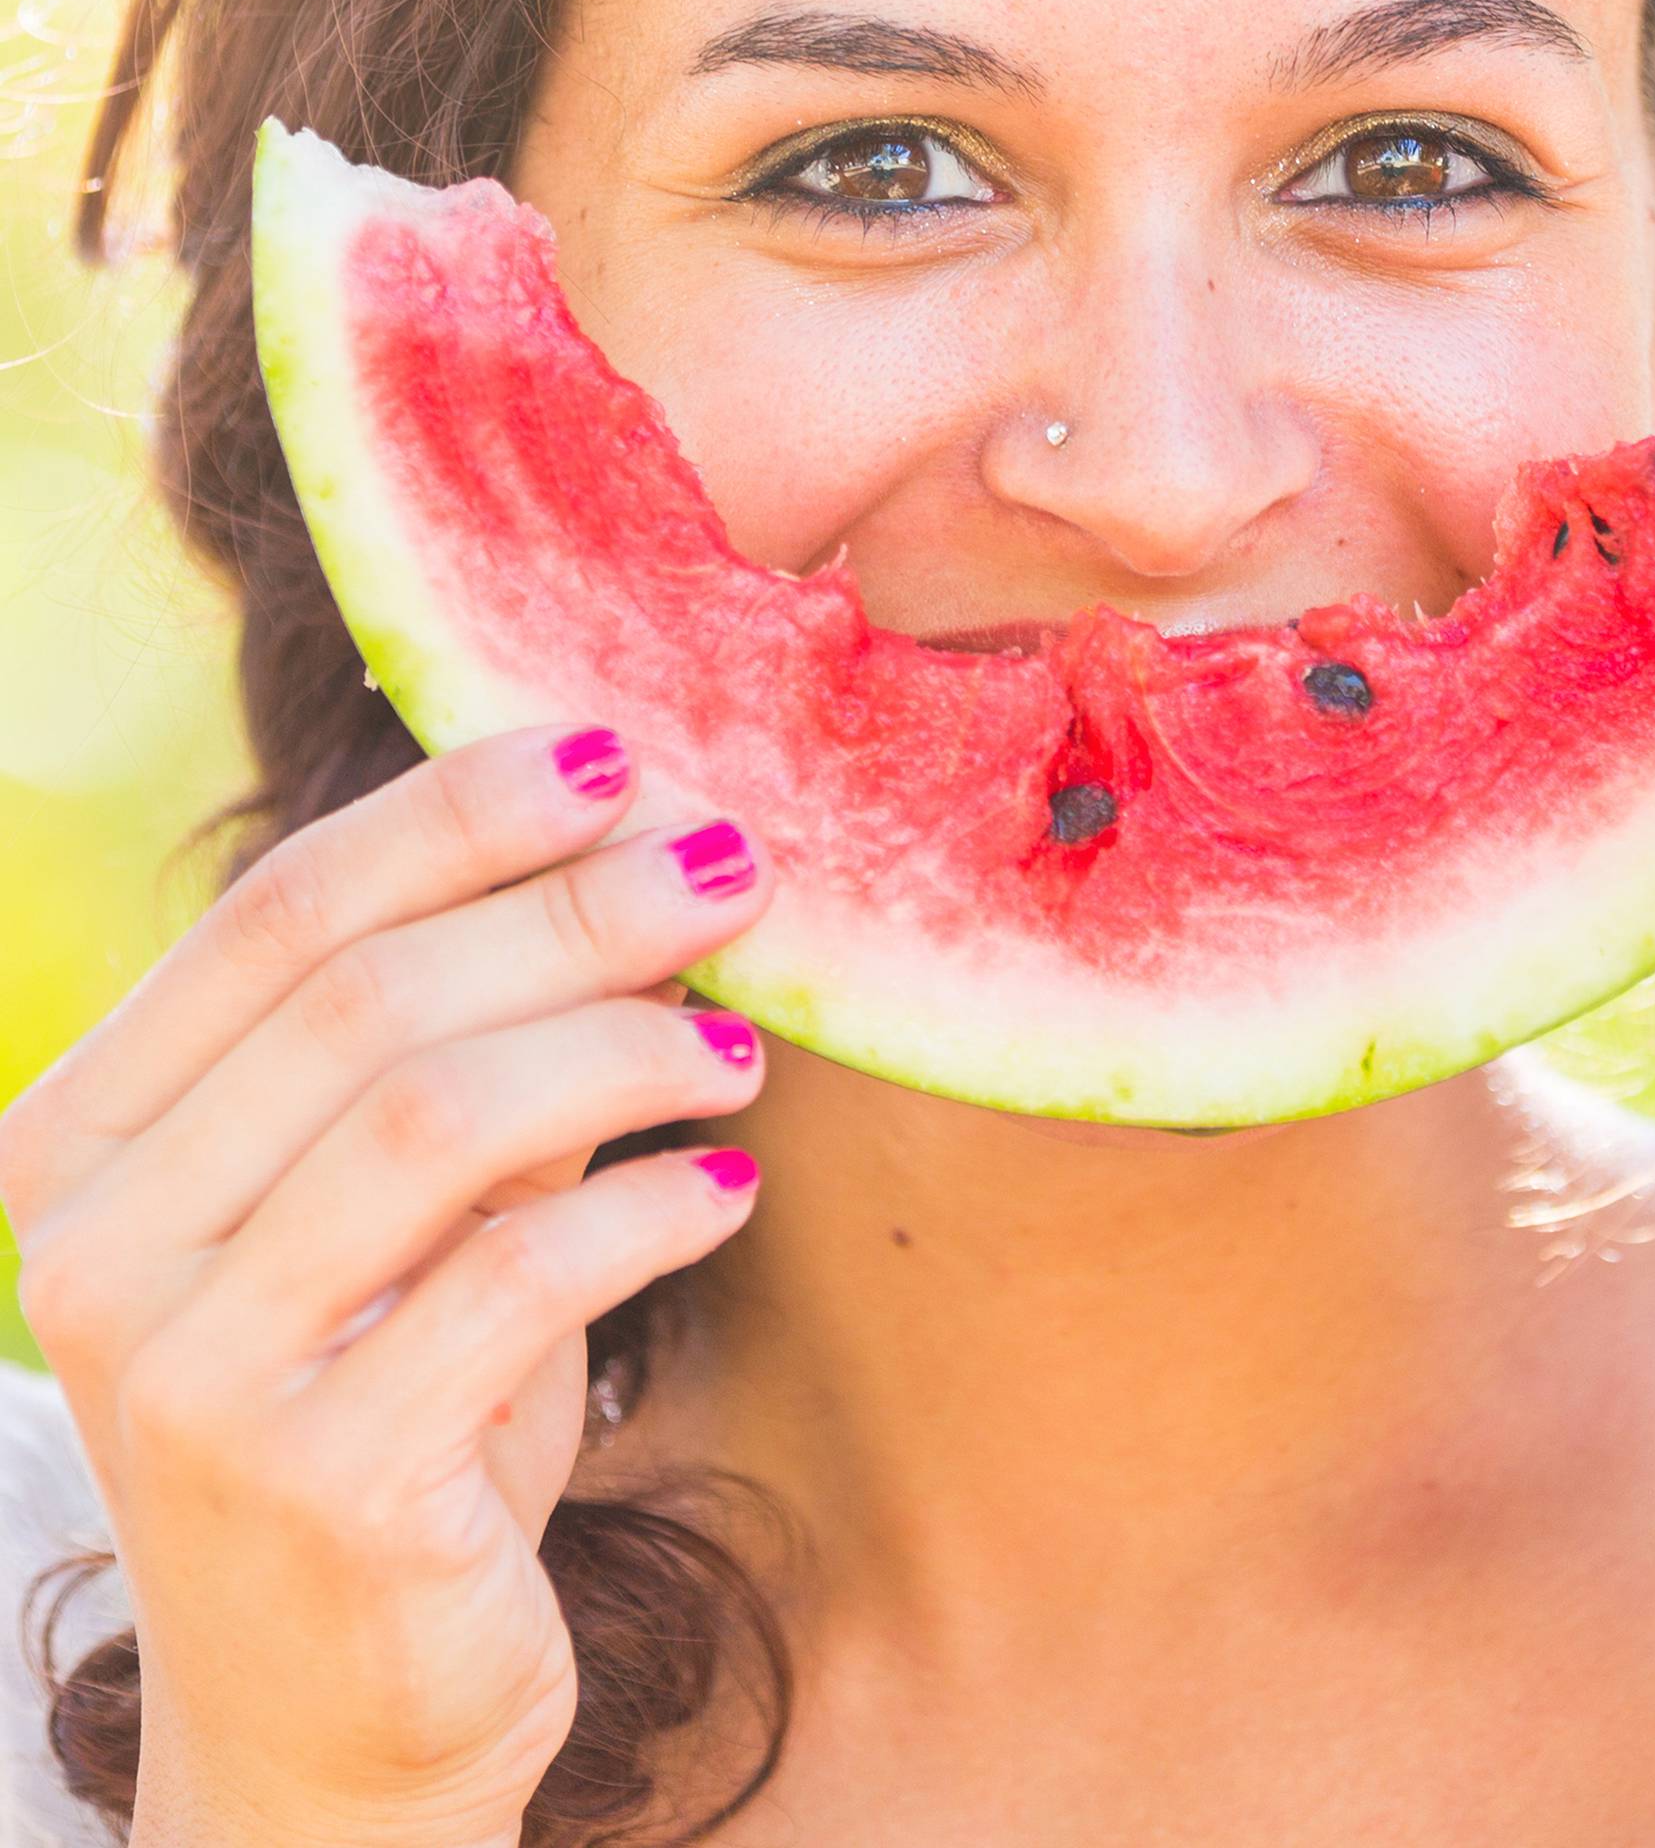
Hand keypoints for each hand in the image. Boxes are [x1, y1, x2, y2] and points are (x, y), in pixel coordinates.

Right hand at [0, 726, 772, 1847]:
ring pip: (443, 1113)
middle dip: (577, 907)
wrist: (335, 1735)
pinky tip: (728, 1187)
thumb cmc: (384, 1426)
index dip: (459, 810)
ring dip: (626, 1048)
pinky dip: (651, 1210)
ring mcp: (190, 1373)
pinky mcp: (317, 1482)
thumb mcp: (405, 1219)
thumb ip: (477, 1050)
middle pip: (371, 995)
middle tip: (733, 869)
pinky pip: (521, 1276)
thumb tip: (638, 850)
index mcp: (82, 1139)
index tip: (617, 753)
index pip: (281, 911)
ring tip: (739, 1044)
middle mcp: (98, 1247)